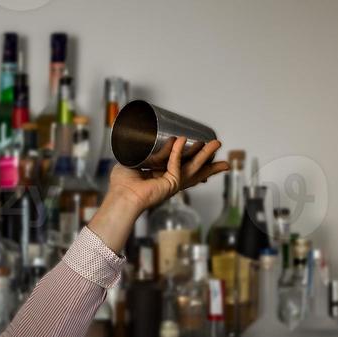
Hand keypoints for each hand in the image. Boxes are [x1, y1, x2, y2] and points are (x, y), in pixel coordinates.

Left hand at [86, 137, 228, 252]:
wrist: (120, 197)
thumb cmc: (121, 184)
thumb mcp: (130, 162)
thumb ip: (140, 152)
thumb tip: (142, 140)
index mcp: (159, 176)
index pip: (179, 164)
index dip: (189, 156)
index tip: (199, 147)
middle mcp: (167, 180)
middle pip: (192, 166)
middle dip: (206, 156)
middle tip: (217, 144)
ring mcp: (170, 183)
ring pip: (192, 167)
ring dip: (204, 154)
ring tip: (216, 143)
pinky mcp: (170, 184)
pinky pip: (175, 165)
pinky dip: (176, 152)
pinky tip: (180, 140)